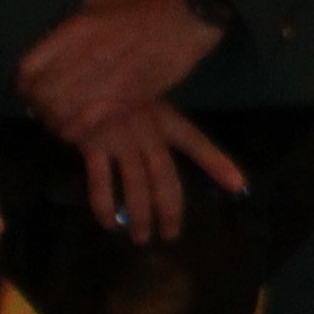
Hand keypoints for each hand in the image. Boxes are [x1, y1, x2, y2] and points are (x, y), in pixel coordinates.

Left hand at [15, 0, 218, 139]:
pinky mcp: (125, 100)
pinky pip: (85, 125)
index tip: (27, 88)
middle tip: (42, 107)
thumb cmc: (139, 9)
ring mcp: (105, 81)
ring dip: (52, 121)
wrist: (184, 20)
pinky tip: (75, 130)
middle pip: (40, 94)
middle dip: (36, 105)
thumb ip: (68, 26)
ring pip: (59, 113)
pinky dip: (73, 132)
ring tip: (57, 120)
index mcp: (74, 31)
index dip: (22, 84)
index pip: (28, 68)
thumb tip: (48, 47)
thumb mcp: (95, 5)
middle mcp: (85, 56)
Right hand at [64, 96, 254, 244]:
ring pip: (136, 183)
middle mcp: (146, 130)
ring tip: (142, 238)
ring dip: (140, 213)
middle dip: (169, 207)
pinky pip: (101, 180)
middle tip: (170, 235)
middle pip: (164, 175)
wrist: (75, 76)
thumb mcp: (144, 101)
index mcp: (162, 118)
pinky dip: (104, 203)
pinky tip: (110, 223)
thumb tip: (187, 155)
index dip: (216, 162)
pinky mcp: (92, 144)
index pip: (194, 141)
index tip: (238, 185)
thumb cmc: (112, 91)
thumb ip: (160, 124)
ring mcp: (120, 138)